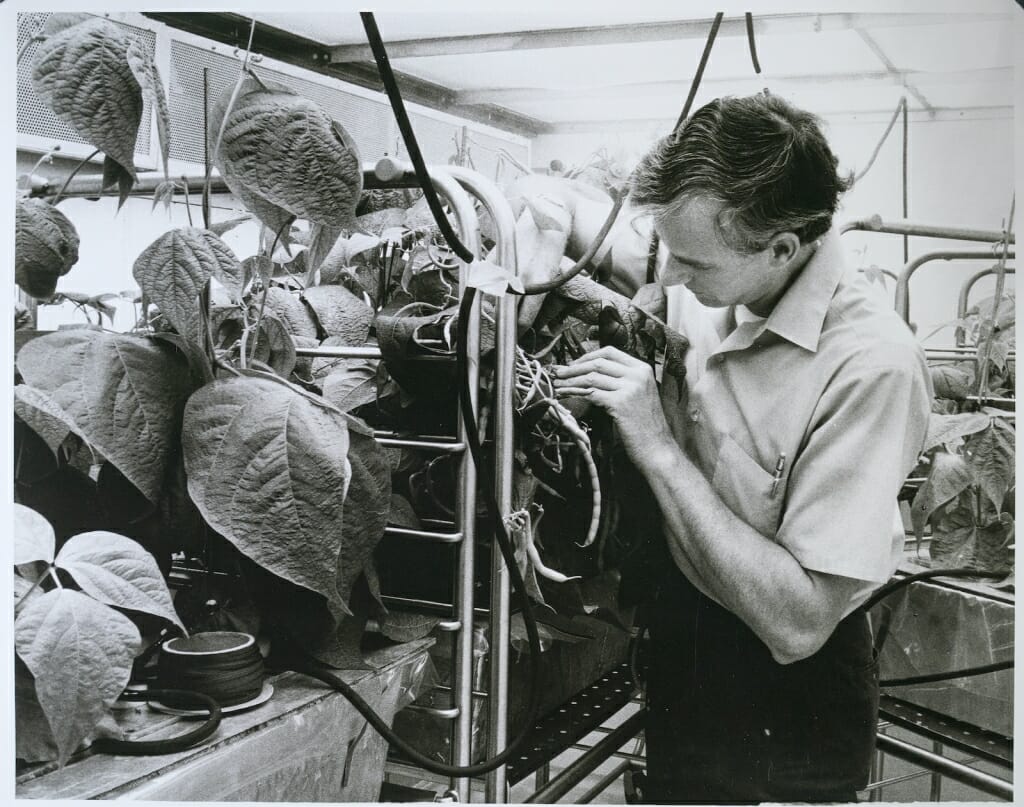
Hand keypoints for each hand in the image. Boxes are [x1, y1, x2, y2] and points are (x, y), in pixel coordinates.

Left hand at [550, 346, 671, 462]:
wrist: (657, 448)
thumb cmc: (645, 425)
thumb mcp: (638, 394)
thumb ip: (621, 380)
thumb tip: (590, 373)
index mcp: (642, 369)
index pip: (609, 352)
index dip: (587, 356)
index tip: (572, 364)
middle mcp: (637, 375)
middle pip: (598, 362)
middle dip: (574, 367)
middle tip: (558, 373)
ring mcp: (630, 388)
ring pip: (592, 377)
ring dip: (570, 380)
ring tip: (557, 384)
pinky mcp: (620, 403)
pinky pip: (591, 393)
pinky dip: (575, 393)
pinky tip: (565, 395)